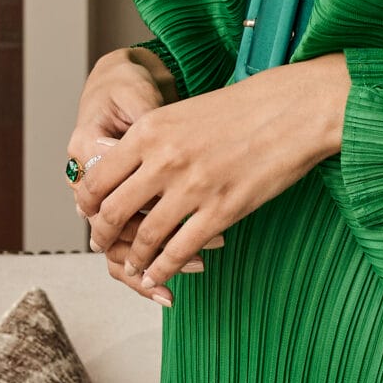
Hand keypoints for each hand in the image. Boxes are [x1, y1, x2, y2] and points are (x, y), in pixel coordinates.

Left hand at [79, 52, 349, 298]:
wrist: (294, 109)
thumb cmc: (244, 107)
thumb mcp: (183, 112)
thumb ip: (153, 140)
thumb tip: (128, 170)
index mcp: (148, 130)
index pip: (97, 177)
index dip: (88, 203)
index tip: (89, 213)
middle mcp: (163, 159)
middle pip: (113, 211)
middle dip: (102, 234)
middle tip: (101, 244)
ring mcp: (192, 188)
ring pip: (144, 237)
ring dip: (133, 258)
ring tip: (131, 266)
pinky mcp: (222, 210)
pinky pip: (180, 250)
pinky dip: (164, 269)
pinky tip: (159, 275)